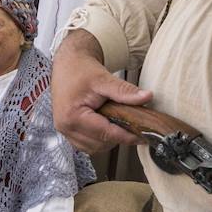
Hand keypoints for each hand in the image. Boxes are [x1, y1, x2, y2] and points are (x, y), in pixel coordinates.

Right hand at [50, 30, 150, 153]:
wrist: (68, 63)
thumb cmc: (80, 69)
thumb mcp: (103, 79)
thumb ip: (124, 91)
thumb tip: (147, 97)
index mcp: (72, 116)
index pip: (105, 134)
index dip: (127, 136)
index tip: (144, 136)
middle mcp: (65, 126)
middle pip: (100, 144)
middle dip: (118, 138)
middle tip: (134, 127)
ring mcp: (64, 130)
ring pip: (94, 148)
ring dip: (108, 140)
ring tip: (119, 125)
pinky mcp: (67, 130)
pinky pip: (86, 144)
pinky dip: (99, 139)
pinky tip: (107, 126)